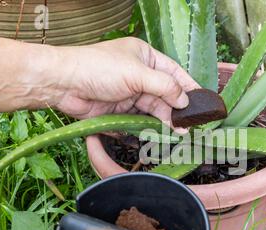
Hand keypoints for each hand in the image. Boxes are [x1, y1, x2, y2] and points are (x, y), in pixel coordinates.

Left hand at [54, 37, 198, 131]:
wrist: (63, 84)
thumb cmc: (98, 68)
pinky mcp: (120, 111)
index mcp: (144, 57)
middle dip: (177, 109)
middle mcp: (139, 75)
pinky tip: (159, 134)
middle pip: (165, 94)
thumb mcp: (136, 73)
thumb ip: (164, 86)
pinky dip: (148, 127)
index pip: (173, 72)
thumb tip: (184, 100)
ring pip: (154, 109)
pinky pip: (139, 120)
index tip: (202, 100)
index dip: (188, 86)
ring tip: (178, 132)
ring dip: (165, 120)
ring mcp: (130, 94)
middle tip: (189, 124)